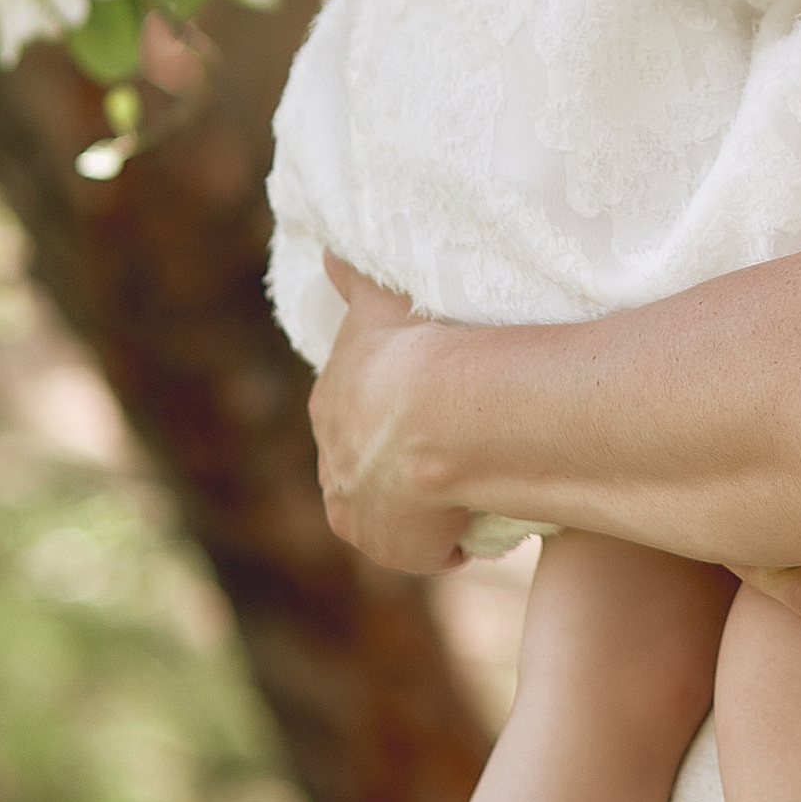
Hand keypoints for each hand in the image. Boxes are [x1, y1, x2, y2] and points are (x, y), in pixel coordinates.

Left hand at [310, 257, 472, 572]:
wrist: (435, 411)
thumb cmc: (413, 348)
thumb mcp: (379, 301)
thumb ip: (354, 279)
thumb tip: (327, 252)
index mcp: (330, 408)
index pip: (351, 422)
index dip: (386, 420)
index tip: (420, 416)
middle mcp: (332, 465)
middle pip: (363, 471)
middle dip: (394, 469)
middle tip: (444, 455)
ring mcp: (358, 510)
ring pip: (389, 514)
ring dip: (419, 510)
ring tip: (464, 493)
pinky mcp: (390, 547)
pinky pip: (420, 549)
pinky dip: (445, 541)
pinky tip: (473, 523)